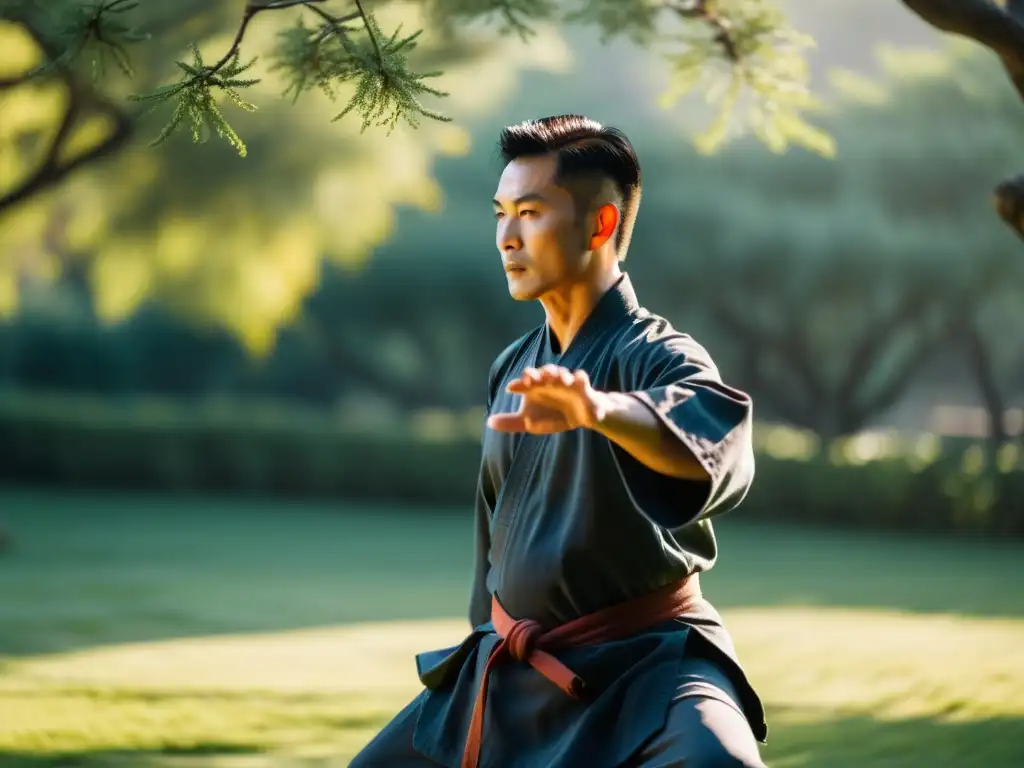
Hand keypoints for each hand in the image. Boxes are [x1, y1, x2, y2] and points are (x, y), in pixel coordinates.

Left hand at [486, 365, 606, 433]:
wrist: (580, 417)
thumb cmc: (552, 415)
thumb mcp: (530, 422)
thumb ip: (511, 422)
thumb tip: (489, 422)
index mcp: (537, 387)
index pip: (526, 380)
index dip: (519, 383)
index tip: (511, 388)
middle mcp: (551, 381)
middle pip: (544, 372)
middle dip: (539, 373)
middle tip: (533, 379)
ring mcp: (567, 383)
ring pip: (562, 373)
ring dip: (558, 374)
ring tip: (555, 379)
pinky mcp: (583, 388)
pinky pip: (582, 380)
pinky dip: (581, 378)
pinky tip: (579, 379)